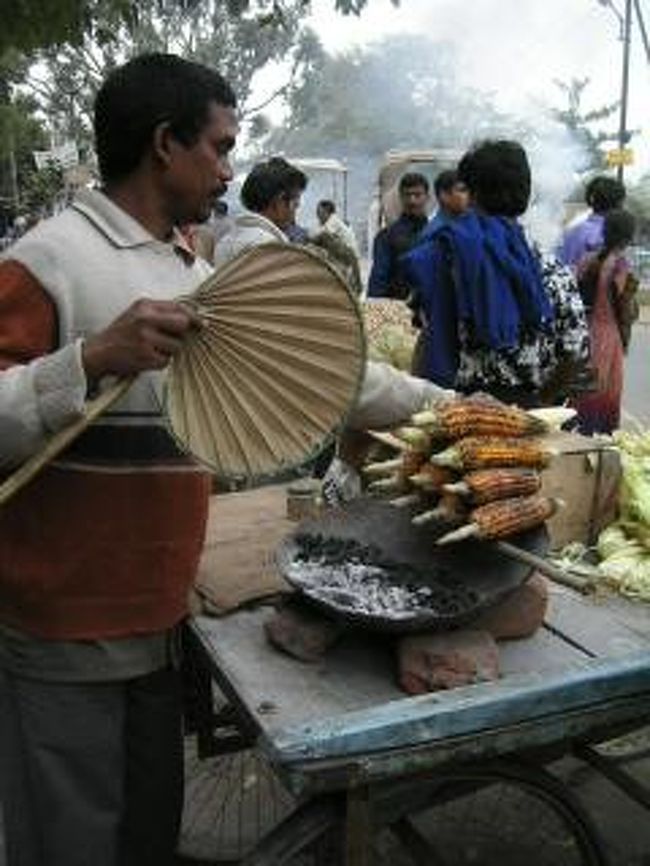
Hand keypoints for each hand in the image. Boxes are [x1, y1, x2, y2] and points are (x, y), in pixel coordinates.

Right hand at [82, 298, 199, 380]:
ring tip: (153, 348)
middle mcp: (145, 319)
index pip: (179, 307)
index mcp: (145, 305)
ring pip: (177, 345)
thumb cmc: (122, 334)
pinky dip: (161, 361)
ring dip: (170, 350)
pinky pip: (167, 360)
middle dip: (184, 333)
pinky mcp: (145, 356)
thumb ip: (162, 312)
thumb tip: (192, 317)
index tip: (201, 324)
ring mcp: (145, 338)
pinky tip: (148, 357)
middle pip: (183, 324)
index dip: (194, 317)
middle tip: (176, 338)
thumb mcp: (138, 313)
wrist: (99, 352)